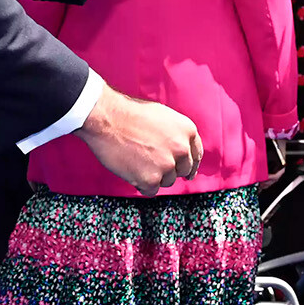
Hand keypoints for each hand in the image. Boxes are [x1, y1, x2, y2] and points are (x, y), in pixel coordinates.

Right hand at [73, 87, 202, 195]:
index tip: (186, 172)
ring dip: (154, 176)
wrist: (107, 119)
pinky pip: (151, 191)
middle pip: (183, 170)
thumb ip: (176, 134)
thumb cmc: (130, 114)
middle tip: (151, 163)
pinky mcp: (151, 179)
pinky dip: (141, 184)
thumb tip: (182, 151)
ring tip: (136, 160)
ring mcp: (167, 165)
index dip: (190, 164)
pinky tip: (131, 170)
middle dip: (169, 169)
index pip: (196, 155)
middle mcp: (182, 149)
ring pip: (167, 181)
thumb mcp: (163, 117)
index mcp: (187, 130)